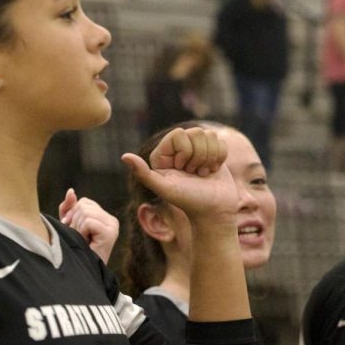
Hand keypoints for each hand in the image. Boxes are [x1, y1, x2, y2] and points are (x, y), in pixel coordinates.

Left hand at [58, 188, 119, 264]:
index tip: (72, 229)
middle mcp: (112, 220)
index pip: (84, 202)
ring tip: (82, 239)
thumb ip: (69, 208)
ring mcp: (113, 226)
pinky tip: (86, 241)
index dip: (72, 213)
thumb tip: (71, 191)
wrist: (84, 271)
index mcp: (104, 217)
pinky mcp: (110, 233)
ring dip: (78, 227)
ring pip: (85, 213)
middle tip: (78, 237)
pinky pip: (88, 222)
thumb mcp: (70, 225)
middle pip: (84, 205)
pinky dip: (82, 231)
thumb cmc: (77, 249)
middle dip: (74, 221)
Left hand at [121, 127, 237, 222]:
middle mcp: (179, 149)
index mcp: (164, 154)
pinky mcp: (213, 153)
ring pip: (209, 135)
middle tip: (194, 174)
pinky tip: (212, 171)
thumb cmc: (189, 201)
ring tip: (203, 173)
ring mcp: (197, 150)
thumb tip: (124, 156)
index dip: (185, 151)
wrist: (213, 211)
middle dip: (199, 156)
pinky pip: (221, 141)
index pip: (179, 133)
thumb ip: (143, 174)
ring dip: (210, 158)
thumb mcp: (165, 188)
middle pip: (196, 132)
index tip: (183, 170)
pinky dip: (220, 158)